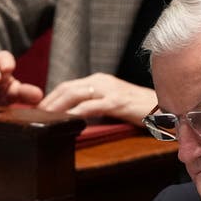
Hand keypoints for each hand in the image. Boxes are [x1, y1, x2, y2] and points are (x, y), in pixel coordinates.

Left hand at [37, 73, 156, 124]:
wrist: (165, 108)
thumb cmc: (141, 109)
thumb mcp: (115, 103)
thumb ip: (98, 105)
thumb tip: (78, 115)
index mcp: (101, 80)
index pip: (69, 85)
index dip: (51, 96)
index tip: (39, 109)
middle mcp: (102, 81)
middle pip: (67, 87)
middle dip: (49, 101)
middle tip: (35, 115)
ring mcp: (110, 90)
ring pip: (75, 94)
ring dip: (57, 106)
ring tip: (44, 118)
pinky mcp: (117, 102)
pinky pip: (91, 106)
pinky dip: (75, 113)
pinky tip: (66, 121)